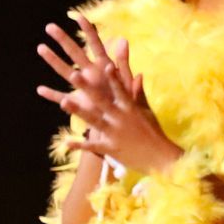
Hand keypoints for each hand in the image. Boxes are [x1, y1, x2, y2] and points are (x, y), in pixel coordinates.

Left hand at [36, 15, 183, 173]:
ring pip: (94, 120)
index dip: (114, 77)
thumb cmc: (152, 131)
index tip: (107, 64)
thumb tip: (139, 74)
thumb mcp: (146, 111)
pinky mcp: (110, 148)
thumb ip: (138, 92)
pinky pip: (92, 146)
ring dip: (78, 111)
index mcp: (130, 108)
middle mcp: (121, 119)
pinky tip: (66, 142)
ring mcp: (114, 134)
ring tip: (63, 101)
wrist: (159, 158)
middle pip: (102, 101)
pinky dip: (79, 144)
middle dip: (88, 88)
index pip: (121, 89)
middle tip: (75, 75)